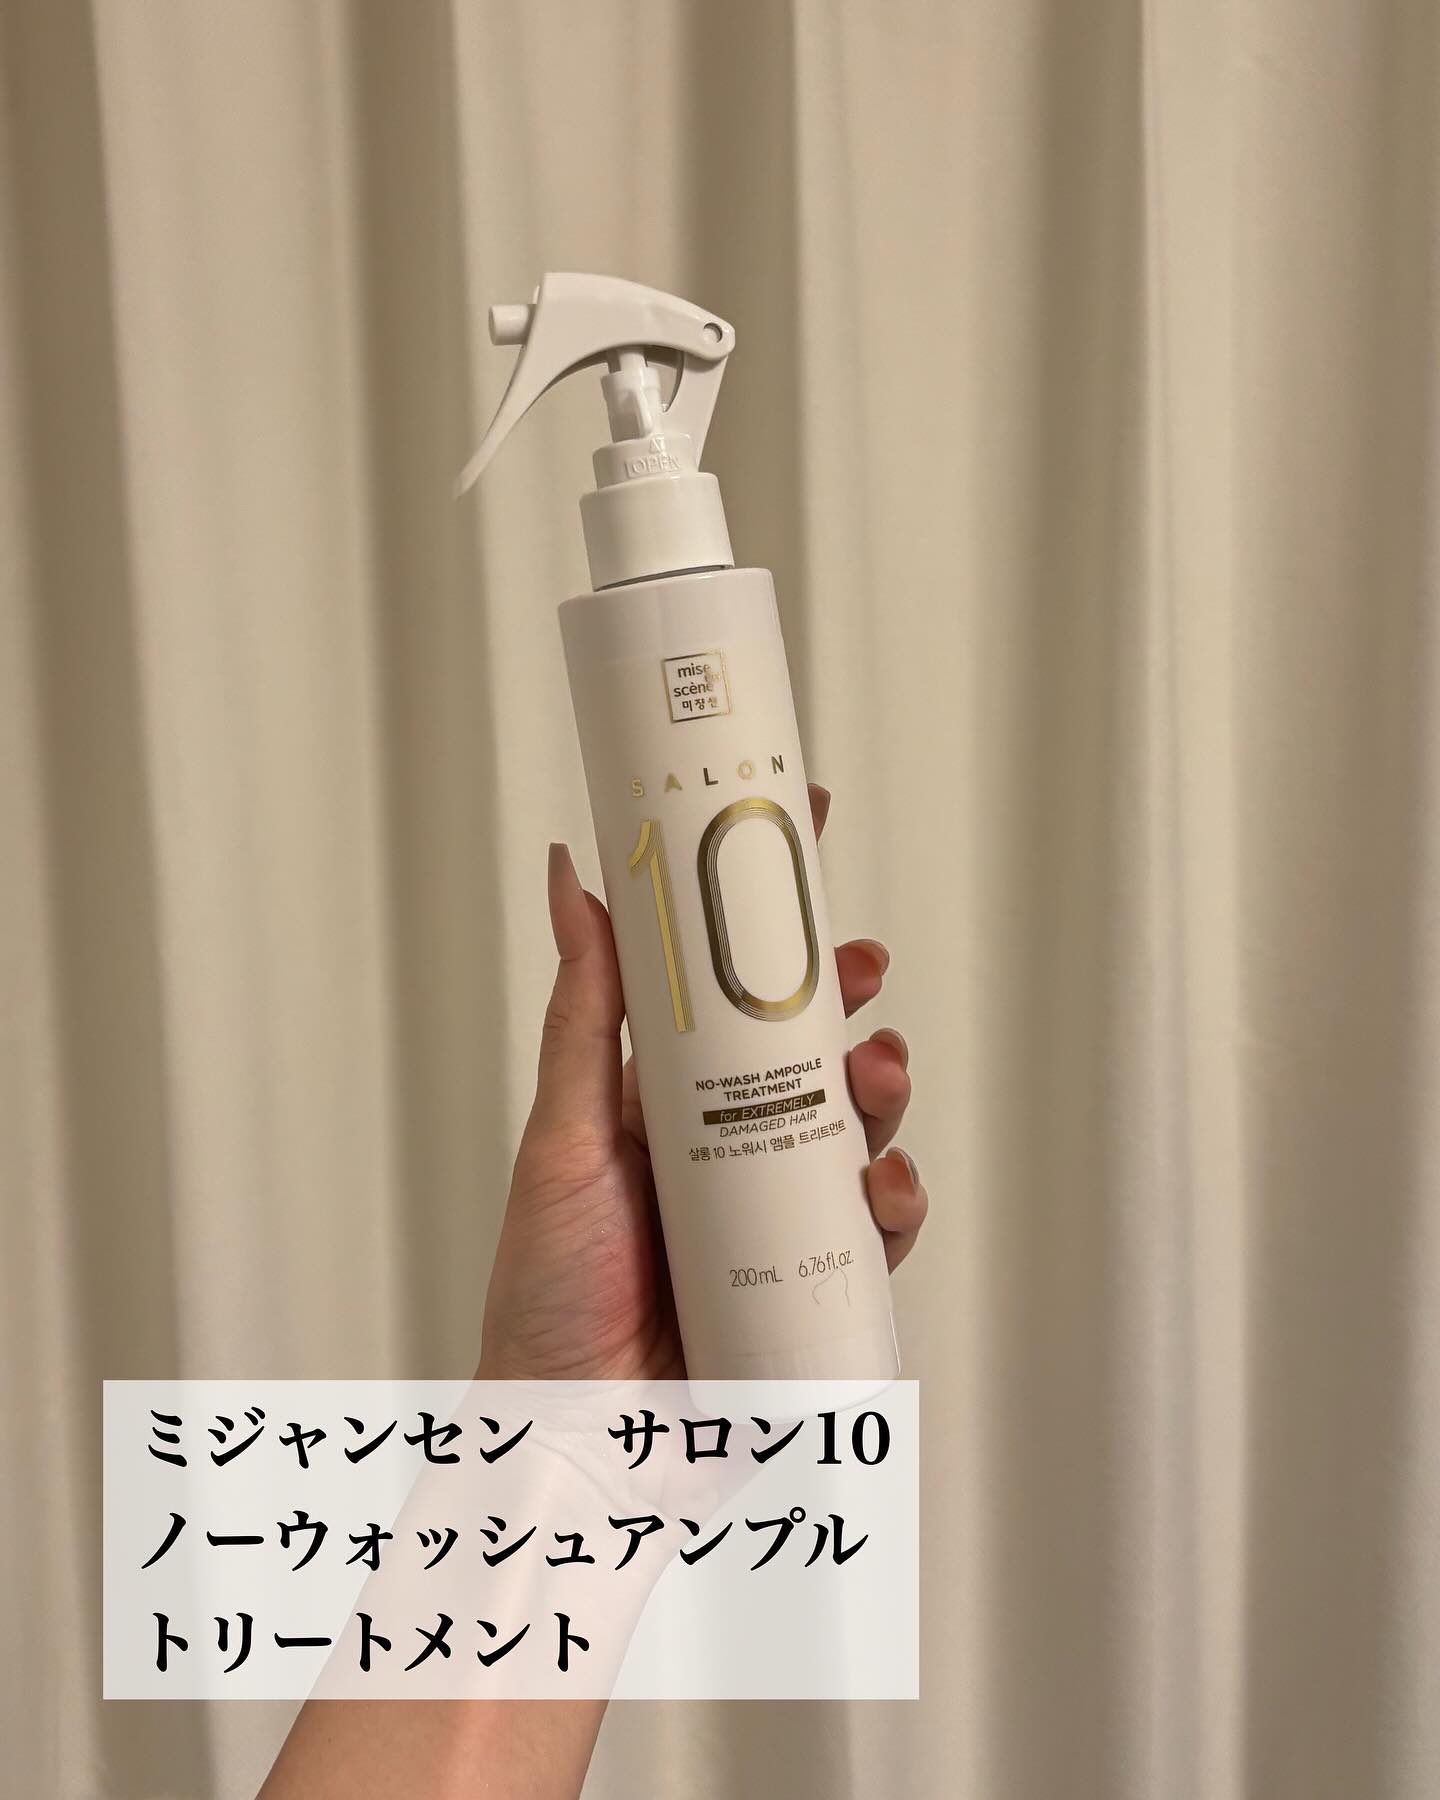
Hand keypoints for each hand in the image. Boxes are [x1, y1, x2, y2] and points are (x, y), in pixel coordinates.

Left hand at [477, 782, 925, 1382]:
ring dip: (881, 1087)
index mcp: (669, 1104)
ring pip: (856, 1128)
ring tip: (873, 1075)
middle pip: (808, 1052)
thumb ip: (585, 1011)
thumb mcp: (565, 1134)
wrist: (577, 1440)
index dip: (773, 918)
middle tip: (859, 971)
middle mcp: (729, 1151)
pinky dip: (898, 1198)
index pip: (729, 992)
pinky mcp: (816, 1283)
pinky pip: (878, 1229)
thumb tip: (573, 875)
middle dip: (847, 1001)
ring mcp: (777, 1217)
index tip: (809, 836)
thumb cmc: (549, 1292)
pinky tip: (883, 1188)